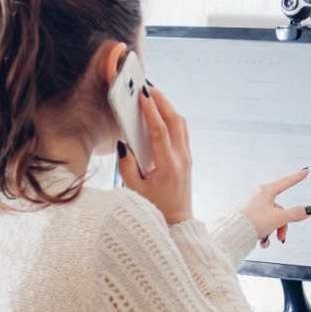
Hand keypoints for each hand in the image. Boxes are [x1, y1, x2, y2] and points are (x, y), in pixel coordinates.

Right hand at [118, 87, 192, 224]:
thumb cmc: (153, 208)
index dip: (151, 110)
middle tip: (149, 88)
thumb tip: (123, 143)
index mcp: (168, 165)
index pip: (160, 130)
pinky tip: (161, 115)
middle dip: (163, 102)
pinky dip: (172, 120)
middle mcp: (181, 158)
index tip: (143, 95)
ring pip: (181, 125)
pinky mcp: (187, 159)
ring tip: (154, 97)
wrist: (177, 223)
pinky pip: (182, 133)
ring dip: (169, 109)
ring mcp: (187, 158)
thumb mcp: (134, 189)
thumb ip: (126, 165)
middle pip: (175, 121)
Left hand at [243, 168, 310, 247]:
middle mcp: (260, 197)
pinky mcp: (249, 217)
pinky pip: (263, 225)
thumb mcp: (278, 218)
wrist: (233, 233)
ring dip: (273, 232)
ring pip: (272, 219)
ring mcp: (254, 207)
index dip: (297, 177)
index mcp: (266, 192)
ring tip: (268, 240)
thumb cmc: (251, 221)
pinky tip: (262, 241)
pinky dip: (265, 234)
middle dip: (283, 225)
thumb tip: (309, 209)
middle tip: (281, 236)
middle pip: (281, 209)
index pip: (287, 182)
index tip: (305, 171)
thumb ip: (295, 214)